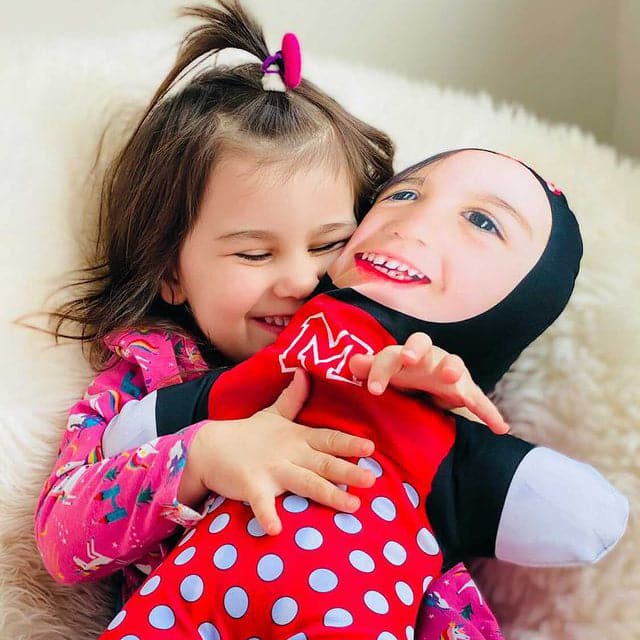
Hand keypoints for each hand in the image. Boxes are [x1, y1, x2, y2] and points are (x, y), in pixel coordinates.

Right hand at [181, 369, 375, 534]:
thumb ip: (294, 397)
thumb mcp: (274, 414)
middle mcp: (289, 452)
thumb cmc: (248, 433)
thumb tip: (305, 372)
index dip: (349, 444)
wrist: (210, 447)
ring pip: (305, 482)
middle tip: (372, 480)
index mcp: (297, 437)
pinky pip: (262, 503)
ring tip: (352, 505)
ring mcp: (271, 469)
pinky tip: (277, 529)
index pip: (328, 439)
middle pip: (323, 462)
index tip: (371, 448)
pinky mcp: (251, 485)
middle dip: (348, 470)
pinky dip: (268, 515)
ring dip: (328, 494)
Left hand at [349, 332, 508, 434]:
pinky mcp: (466, 389)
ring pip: (453, 363)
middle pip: (422, 344)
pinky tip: (501, 427)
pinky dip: (490, 413)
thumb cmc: (403, 376)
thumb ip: (370, 369)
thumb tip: (353, 362)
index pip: (389, 355)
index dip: (381, 369)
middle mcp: (427, 356)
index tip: (374, 389)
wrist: (431, 383)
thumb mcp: (386, 374)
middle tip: (409, 359)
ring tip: (451, 378)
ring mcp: (449, 371)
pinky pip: (479, 400)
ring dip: (452, 367)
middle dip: (415, 350)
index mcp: (405, 353)